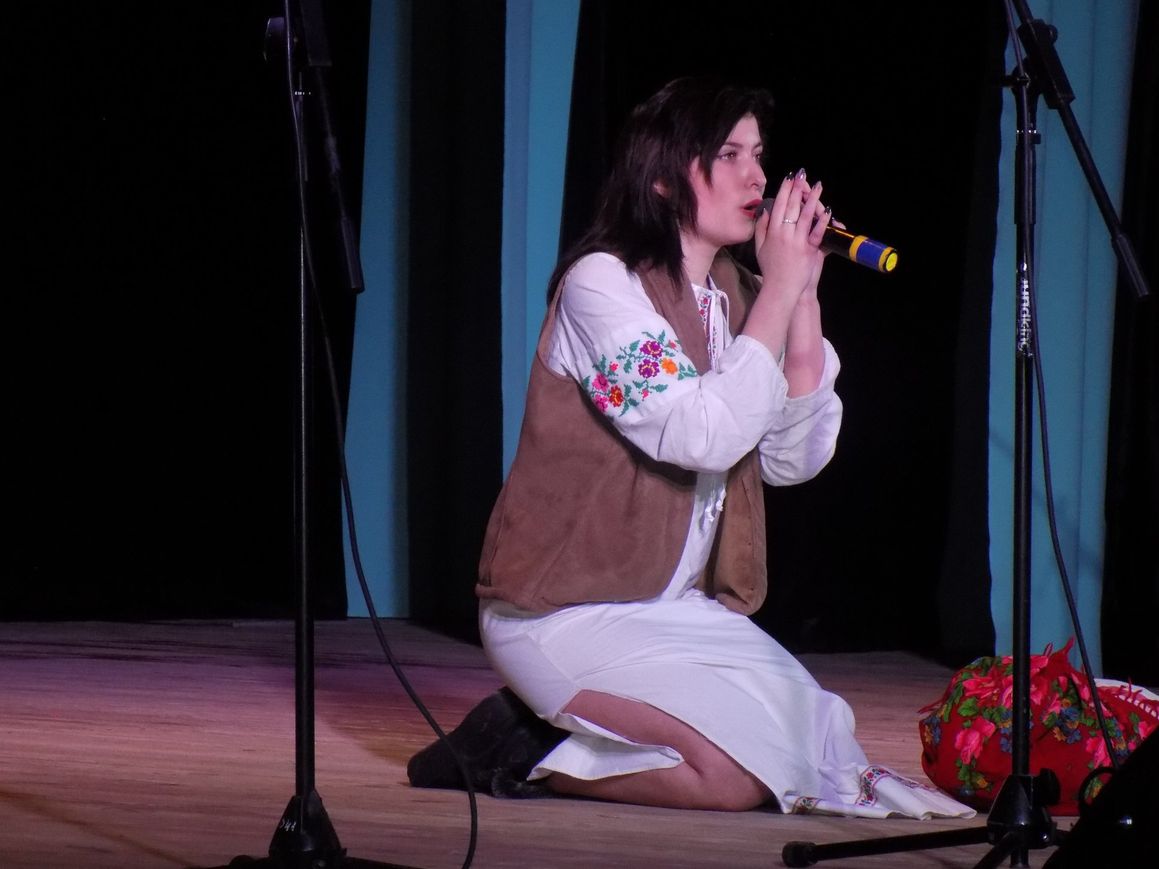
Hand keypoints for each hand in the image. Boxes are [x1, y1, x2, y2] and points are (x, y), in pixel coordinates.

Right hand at [753, 170, 830, 311]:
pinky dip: (822, 221)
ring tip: (817, 186)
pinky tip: (827, 210)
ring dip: (812, 199)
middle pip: (791, 207)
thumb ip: (760, 228)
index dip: (783, 190)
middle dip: (797, 188)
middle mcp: (783, 234)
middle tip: (802, 174)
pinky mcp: (808, 250)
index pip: (777, 206)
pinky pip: (816, 232)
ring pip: (805, 216)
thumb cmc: (770, 269)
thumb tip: (764, 211)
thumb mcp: (759, 248)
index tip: (788, 178)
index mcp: (771, 232)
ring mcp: (796, 242)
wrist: (780, 288)